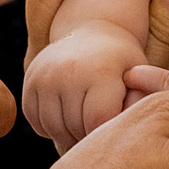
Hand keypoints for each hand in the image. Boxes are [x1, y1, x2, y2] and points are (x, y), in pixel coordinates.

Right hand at [24, 19, 143, 152]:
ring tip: (85, 125)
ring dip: (70, 135)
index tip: (115, 132)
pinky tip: (67, 116)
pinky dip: (51, 128)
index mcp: (99, 71)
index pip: (97, 123)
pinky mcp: (29, 81)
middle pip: (75, 128)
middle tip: (101, 131)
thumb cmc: (121, 62)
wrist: (91, 31)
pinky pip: (36, 122)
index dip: (106, 135)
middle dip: (90, 137)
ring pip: (54, 129)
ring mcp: (43, 75)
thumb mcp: (139, 78)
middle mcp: (67, 71)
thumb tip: (126, 131)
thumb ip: (140, 105)